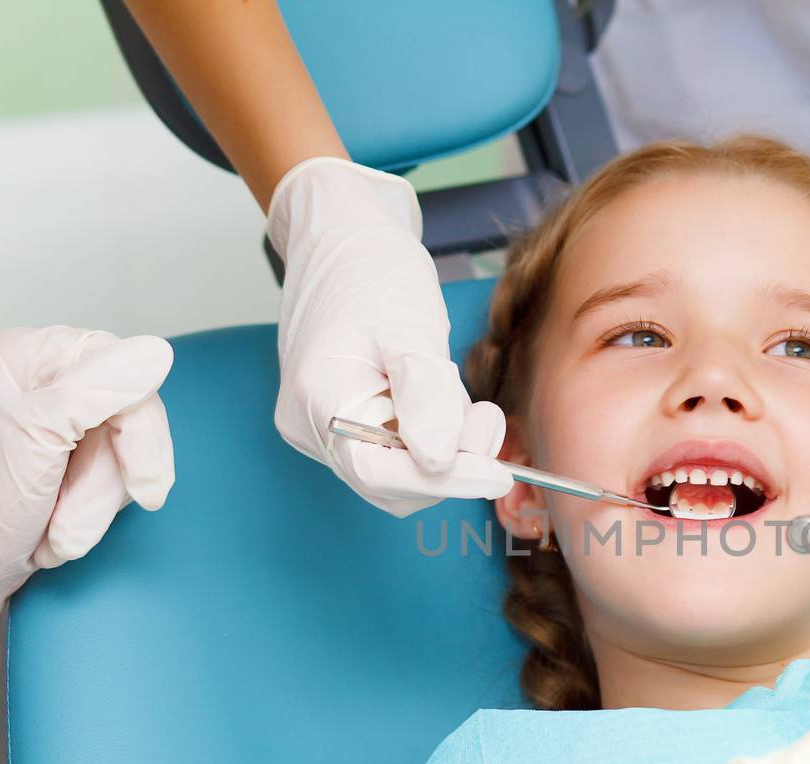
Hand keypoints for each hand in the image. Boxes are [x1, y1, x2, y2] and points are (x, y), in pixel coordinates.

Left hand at [0, 327, 174, 637]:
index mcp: (30, 357)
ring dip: (93, 510)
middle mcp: (43, 383)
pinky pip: (109, 486)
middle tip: (68, 523)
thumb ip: (98, 388)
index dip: (141, 433)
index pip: (125, 373)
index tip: (144, 484)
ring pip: (122, 460)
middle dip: (104, 486)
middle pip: (128, 422)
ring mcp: (53, 427)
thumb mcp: (36, 437)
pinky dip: (88, 519)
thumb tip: (155, 352)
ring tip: (53, 533)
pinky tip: (53, 532)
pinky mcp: (61, 466)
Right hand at [267, 158, 512, 517]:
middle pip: (391, 482)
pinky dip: (431, 432)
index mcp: (319, 401)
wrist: (342, 234)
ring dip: (445, 447)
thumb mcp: (410, 327)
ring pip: (399, 469)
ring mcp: (324, 424)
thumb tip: (442, 462)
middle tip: (487, 422)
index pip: (383, 475)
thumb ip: (427, 398)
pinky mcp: (346, 417)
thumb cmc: (371, 268)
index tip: (498, 476)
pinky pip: (396, 447)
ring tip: (466, 400)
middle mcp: (312, 425)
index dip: (446, 482)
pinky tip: (443, 396)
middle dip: (450, 464)